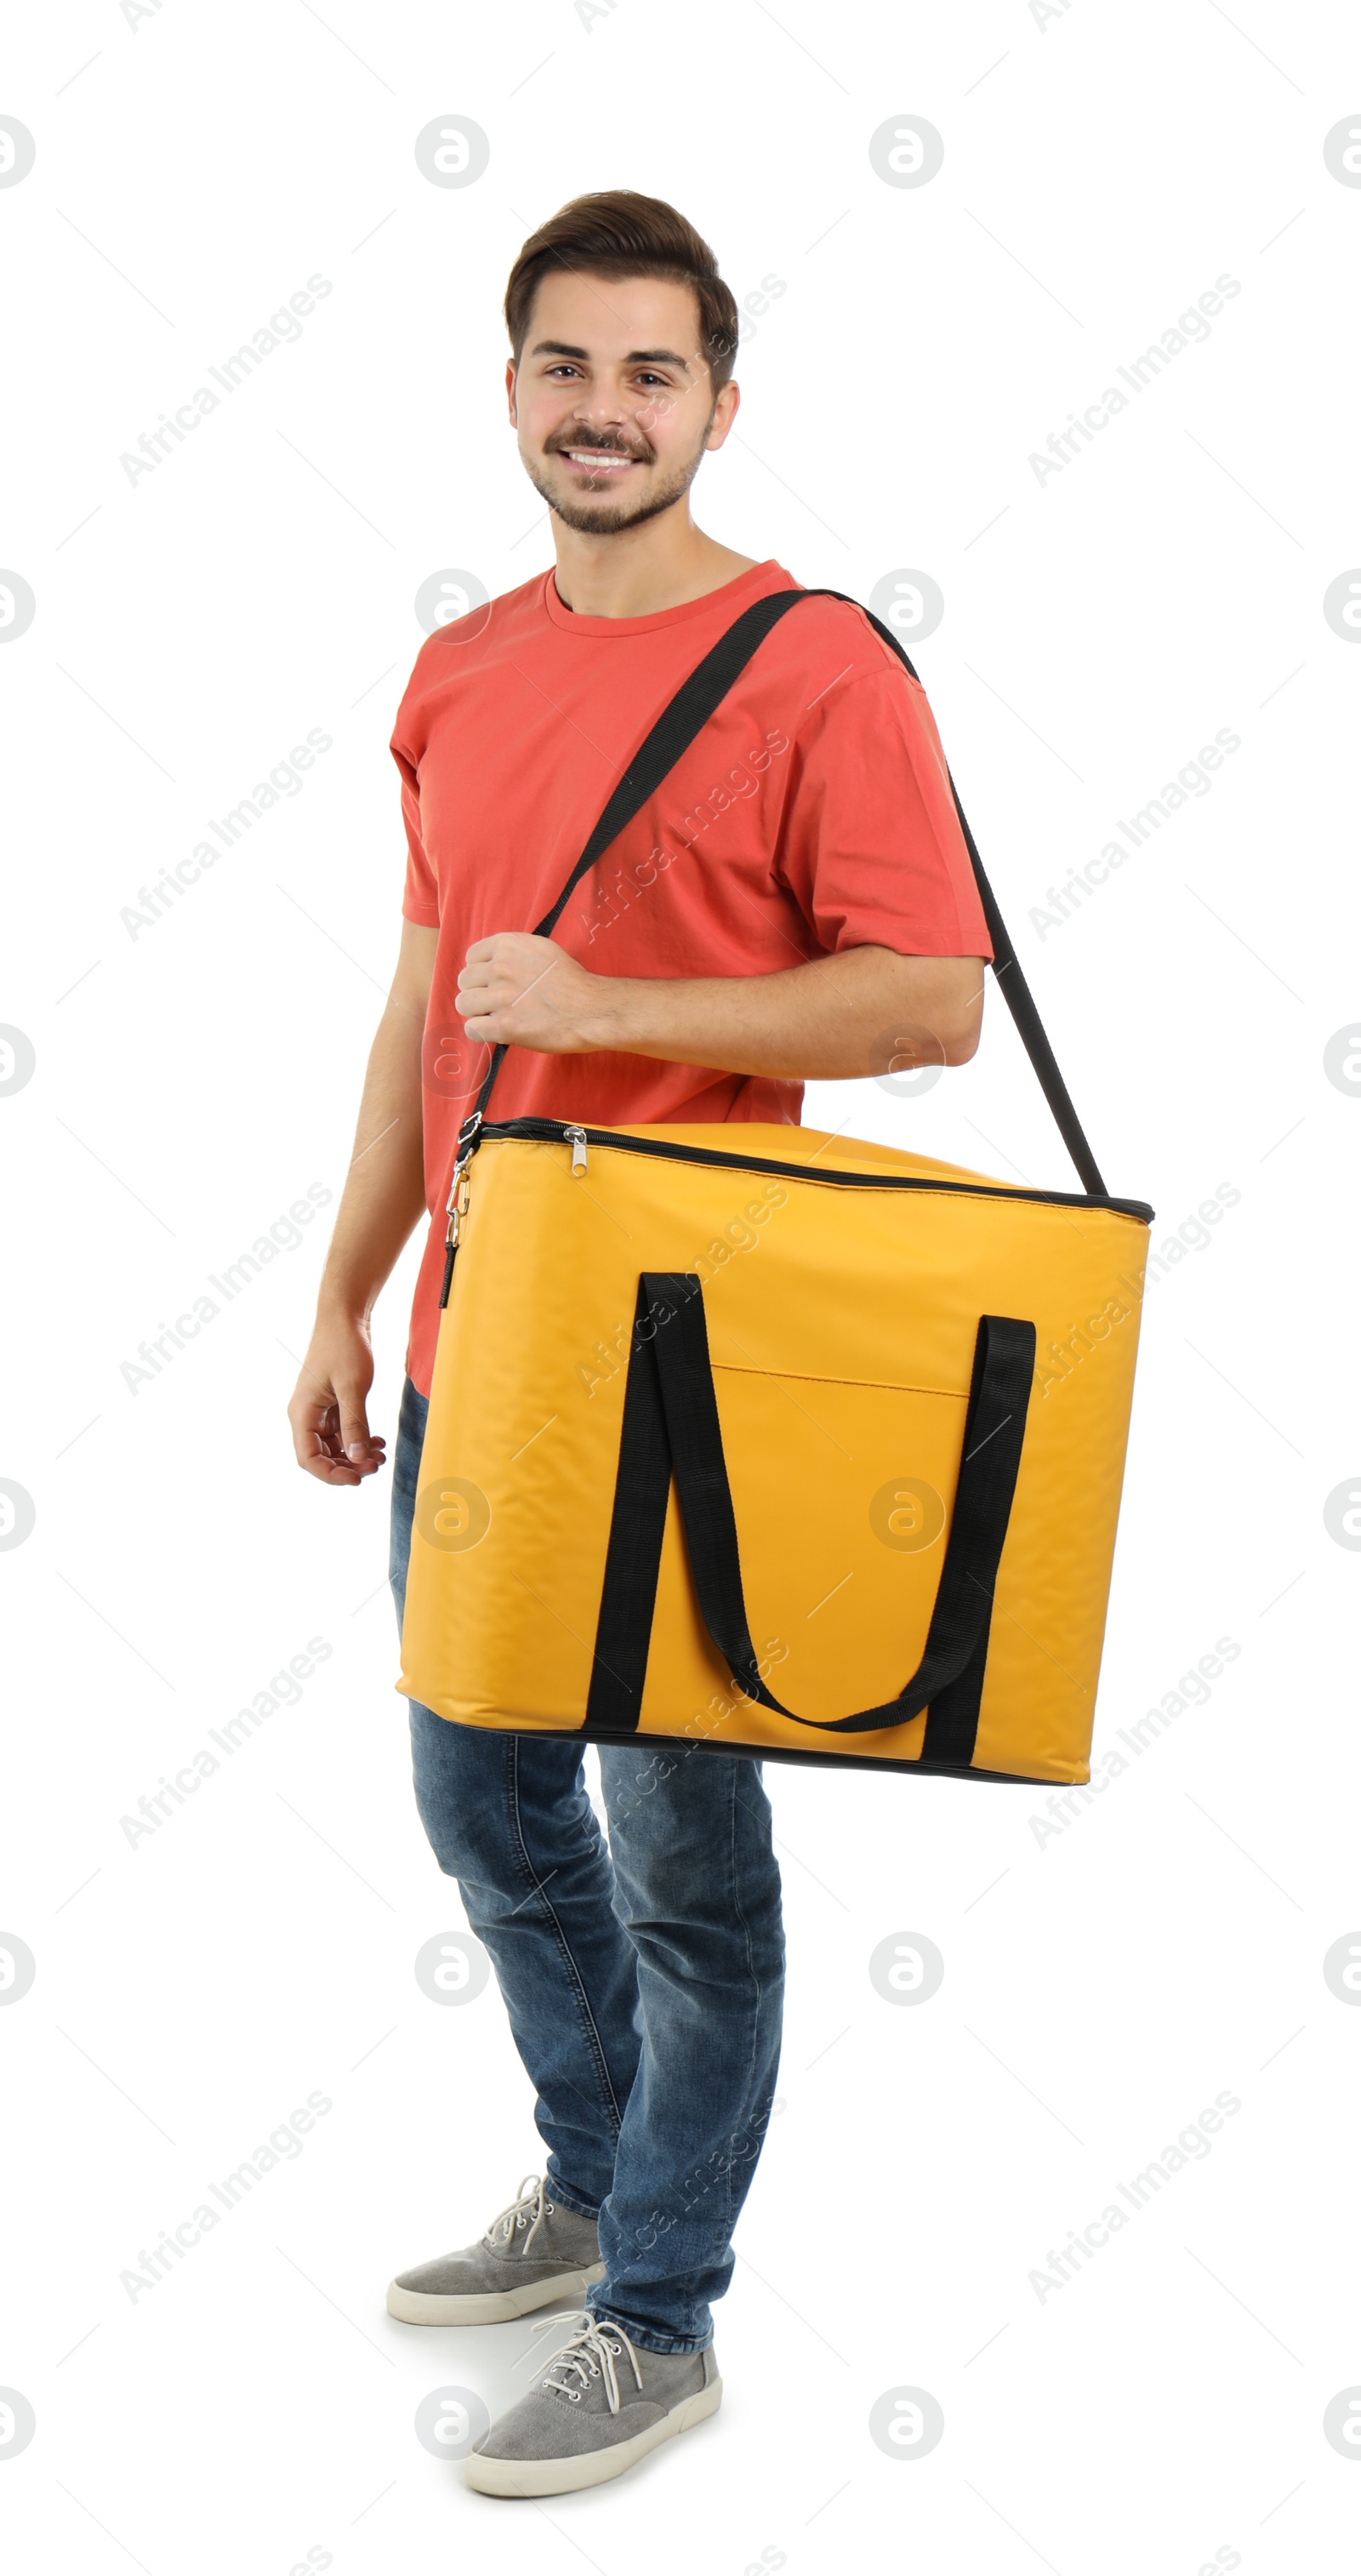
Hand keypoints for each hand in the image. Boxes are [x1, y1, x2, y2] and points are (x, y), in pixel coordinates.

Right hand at [288, 1313, 386, 1485]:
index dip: (331, 1474)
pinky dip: (359, 1440)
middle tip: (376, 1466)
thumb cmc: (344, 1346)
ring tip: (381, 1456)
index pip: (308, 1458)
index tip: (357, 1479)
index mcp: (302, 1413)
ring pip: (334, 1446)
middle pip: (321, 1456)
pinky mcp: (332, 1405)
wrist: (344, 1317)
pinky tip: (377, 1441)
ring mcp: (319, 1411)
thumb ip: (355, 1424)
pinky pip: (342, 1432)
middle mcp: (306, 1415)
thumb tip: (358, 1459)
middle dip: (348, 1466)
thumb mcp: (352, 1387)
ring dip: (356, 1455)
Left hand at [457, 932, 609, 1052]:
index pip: (471, 957)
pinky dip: (481, 1032)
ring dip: (477, 1012)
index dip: (481, 972)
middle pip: (464, 981)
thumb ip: (514, 952)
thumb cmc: (572, 982)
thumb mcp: (542, 950)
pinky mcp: (505, 1026)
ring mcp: (502, 997)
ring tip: (497, 1016)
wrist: (593, 1009)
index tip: (494, 982)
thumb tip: (489, 962)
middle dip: (478, 992)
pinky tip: (497, 1031)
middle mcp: (502, 967)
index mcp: (509, 945)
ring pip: (463, 1004)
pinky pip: (472, 1029)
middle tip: (497, 1003)